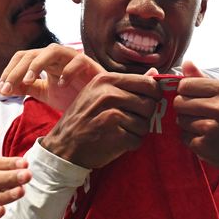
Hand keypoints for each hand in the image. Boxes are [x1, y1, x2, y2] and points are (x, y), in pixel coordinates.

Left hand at [0, 44, 103, 111]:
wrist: (98, 104)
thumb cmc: (73, 95)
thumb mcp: (45, 93)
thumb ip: (27, 88)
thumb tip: (4, 88)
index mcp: (45, 61)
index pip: (22, 58)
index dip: (8, 72)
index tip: (1, 90)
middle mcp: (57, 56)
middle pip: (31, 54)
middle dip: (17, 71)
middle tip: (7, 89)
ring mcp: (73, 57)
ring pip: (52, 50)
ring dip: (37, 64)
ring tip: (29, 81)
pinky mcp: (90, 64)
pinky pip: (77, 61)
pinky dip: (68, 71)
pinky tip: (61, 85)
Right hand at [42, 72, 160, 168]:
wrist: (63, 146)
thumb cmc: (83, 119)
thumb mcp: (98, 93)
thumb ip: (127, 83)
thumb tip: (155, 73)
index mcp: (106, 80)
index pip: (148, 83)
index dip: (153, 96)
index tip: (144, 103)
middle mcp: (109, 94)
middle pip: (149, 105)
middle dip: (144, 117)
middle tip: (128, 121)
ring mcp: (111, 115)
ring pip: (145, 124)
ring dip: (136, 132)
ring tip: (119, 131)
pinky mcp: (114, 135)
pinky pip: (137, 140)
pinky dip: (130, 145)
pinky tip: (116, 142)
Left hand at [174, 61, 218, 170]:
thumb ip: (206, 80)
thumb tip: (186, 62)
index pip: (186, 84)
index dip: (186, 93)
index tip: (195, 100)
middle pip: (179, 102)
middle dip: (185, 109)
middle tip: (199, 116)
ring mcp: (212, 127)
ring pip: (180, 120)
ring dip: (188, 125)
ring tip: (205, 128)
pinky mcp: (205, 144)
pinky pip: (183, 137)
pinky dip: (191, 140)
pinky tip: (206, 140)